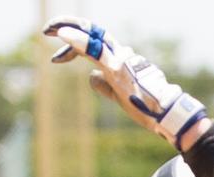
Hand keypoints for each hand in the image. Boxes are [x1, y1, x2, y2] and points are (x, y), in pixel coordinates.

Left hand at [43, 16, 206, 148]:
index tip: (57, 56)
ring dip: (69, 29)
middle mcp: (121, 55)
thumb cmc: (146, 107)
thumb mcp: (119, 95)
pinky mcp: (117, 69)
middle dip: (69, 26)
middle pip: (93, 33)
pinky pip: (96, 51)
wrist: (166, 114)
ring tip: (49, 29)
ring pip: (93, 38)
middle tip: (47, 29)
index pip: (96, 43)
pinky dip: (79, 41)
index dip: (76, 43)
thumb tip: (91, 76)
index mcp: (121, 60)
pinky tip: (63, 34)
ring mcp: (120, 60)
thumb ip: (104, 84)